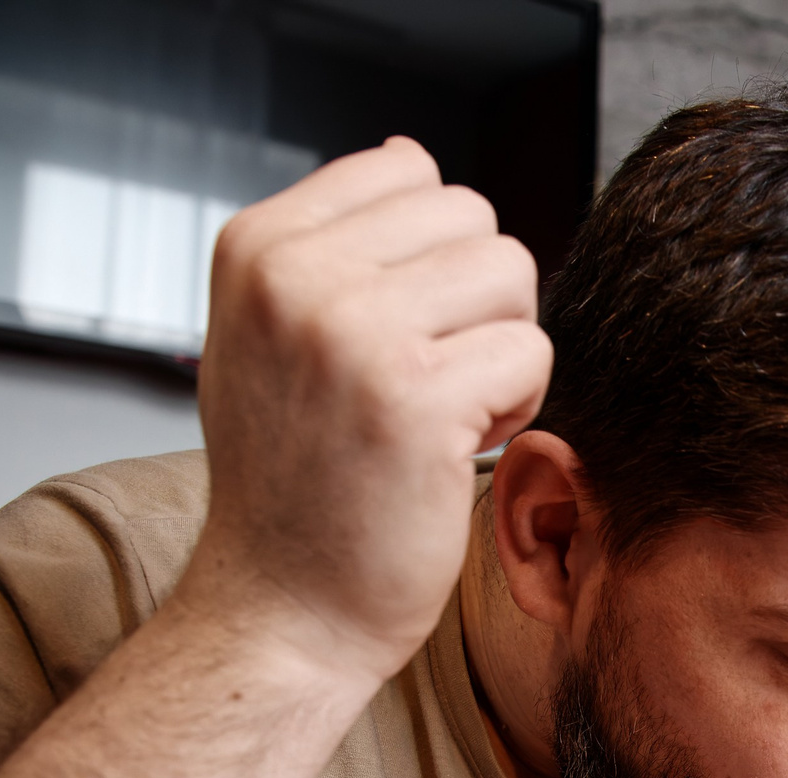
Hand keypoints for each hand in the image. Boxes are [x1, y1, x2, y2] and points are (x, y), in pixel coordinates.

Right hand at [187, 137, 550, 684]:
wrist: (281, 611)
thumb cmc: (296, 482)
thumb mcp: (277, 336)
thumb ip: (336, 245)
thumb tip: (411, 156)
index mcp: (257, 246)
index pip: (408, 173)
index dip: (428, 262)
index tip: (385, 338)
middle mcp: (294, 276)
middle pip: (472, 218)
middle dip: (475, 304)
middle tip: (422, 385)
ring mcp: (351, 333)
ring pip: (512, 275)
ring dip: (501, 352)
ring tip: (439, 414)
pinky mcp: (416, 398)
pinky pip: (530, 352)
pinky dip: (514, 408)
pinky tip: (455, 451)